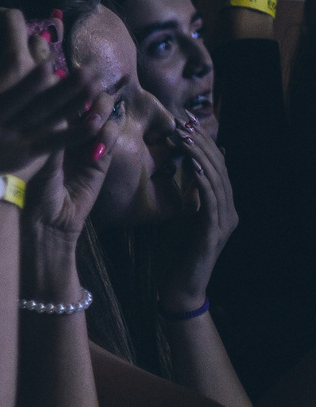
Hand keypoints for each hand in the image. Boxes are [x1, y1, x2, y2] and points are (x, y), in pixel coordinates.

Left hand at [154, 114, 235, 309]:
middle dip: (202, 143)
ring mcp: (224, 223)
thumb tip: (192, 164)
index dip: (204, 142)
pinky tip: (190, 165)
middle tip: (186, 121)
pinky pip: (210, 201)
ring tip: (186, 136)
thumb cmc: (176, 251)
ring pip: (216, 181)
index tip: (186, 121)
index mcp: (222, 206)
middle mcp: (229, 212)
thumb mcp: (182, 214)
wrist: (177, 286)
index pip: (215, 166)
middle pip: (219, 169)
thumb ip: (189, 191)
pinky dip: (201, 181)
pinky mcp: (214, 234)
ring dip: (200, 156)